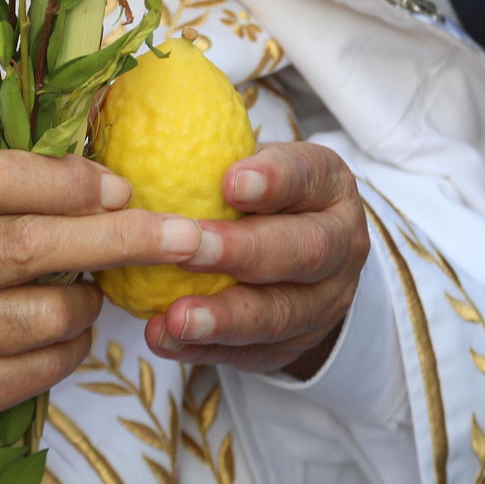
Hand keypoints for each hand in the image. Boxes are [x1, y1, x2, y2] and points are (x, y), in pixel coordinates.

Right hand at [0, 150, 202, 435]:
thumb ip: (22, 183)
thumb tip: (116, 184)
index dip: (68, 183)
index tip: (124, 188)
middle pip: (29, 246)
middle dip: (118, 238)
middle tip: (182, 235)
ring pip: (43, 314)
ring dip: (90, 302)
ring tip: (94, 291)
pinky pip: (40, 366)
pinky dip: (74, 346)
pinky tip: (70, 331)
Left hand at [144, 142, 369, 377]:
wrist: (302, 253)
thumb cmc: (261, 195)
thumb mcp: (256, 163)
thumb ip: (218, 154)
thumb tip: (144, 130)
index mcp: (329, 185)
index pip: (308, 176)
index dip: (273, 180)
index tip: (229, 181)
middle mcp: (341, 243)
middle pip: (303, 251)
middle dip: (242, 252)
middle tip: (188, 250)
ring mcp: (326, 301)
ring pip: (280, 313)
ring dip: (223, 318)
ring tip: (174, 318)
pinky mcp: (297, 344)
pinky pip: (254, 353)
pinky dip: (207, 350)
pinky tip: (167, 340)